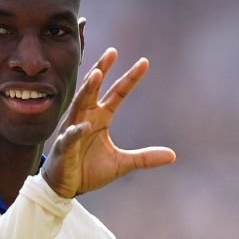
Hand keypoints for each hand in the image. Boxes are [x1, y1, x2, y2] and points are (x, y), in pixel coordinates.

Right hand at [42, 47, 175, 197]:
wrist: (65, 187)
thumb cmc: (88, 170)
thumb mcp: (122, 163)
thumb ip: (145, 157)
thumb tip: (173, 155)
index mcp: (100, 118)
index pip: (117, 93)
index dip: (130, 78)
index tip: (144, 61)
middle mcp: (86, 117)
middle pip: (93, 89)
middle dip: (102, 69)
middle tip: (112, 51)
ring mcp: (73, 129)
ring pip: (80, 104)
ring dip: (88, 89)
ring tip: (96, 74)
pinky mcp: (65, 147)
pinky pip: (71, 136)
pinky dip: (77, 131)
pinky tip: (84, 126)